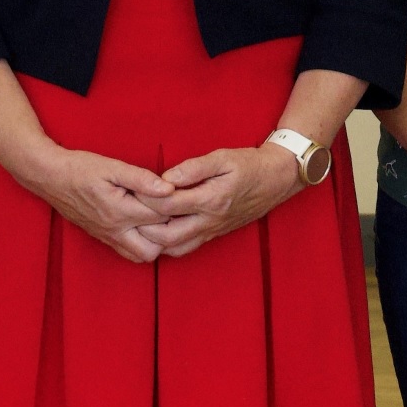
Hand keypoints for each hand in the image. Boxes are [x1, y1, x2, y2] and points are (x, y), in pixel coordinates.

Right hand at [16, 142, 177, 264]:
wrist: (49, 177)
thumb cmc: (80, 168)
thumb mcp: (111, 167)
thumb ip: (142, 179)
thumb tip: (168, 188)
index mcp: (120, 211)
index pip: (160, 216)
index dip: (175, 205)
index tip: (181, 193)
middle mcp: (115, 230)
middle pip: (155, 246)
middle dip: (169, 231)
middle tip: (174, 211)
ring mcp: (108, 236)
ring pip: (142, 255)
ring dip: (156, 242)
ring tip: (161, 220)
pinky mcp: (103, 238)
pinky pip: (128, 253)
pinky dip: (141, 244)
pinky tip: (145, 227)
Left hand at [145, 143, 303, 258]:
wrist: (277, 180)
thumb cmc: (249, 164)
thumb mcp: (223, 157)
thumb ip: (193, 168)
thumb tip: (166, 177)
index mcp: (211, 199)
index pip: (169, 204)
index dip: (146, 197)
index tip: (132, 188)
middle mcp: (210, 220)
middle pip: (167, 235)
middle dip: (144, 226)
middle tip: (129, 211)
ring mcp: (212, 231)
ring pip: (175, 248)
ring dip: (154, 240)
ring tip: (139, 224)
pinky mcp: (214, 234)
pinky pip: (186, 248)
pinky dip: (167, 244)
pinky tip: (157, 232)